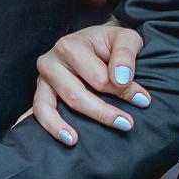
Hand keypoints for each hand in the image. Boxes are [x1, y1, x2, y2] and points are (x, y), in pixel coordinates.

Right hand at [25, 23, 148, 145]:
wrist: (96, 42)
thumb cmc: (111, 43)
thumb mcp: (126, 38)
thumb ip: (126, 54)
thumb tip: (120, 79)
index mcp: (71, 46)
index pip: (97, 77)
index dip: (122, 91)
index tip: (143, 100)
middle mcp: (50, 61)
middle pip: (74, 94)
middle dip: (101, 112)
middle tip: (126, 124)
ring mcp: (42, 80)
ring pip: (46, 107)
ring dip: (59, 126)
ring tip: (74, 141)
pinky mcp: (39, 94)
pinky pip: (35, 112)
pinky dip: (37, 125)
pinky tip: (41, 139)